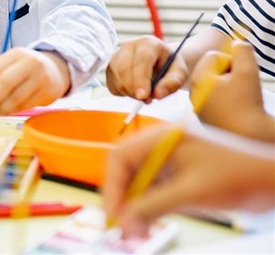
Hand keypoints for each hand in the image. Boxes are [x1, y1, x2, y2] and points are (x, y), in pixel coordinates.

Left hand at [0, 48, 68, 113]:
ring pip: (16, 97)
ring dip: (2, 108)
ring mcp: (41, 77)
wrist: (56, 70)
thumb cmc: (25, 70)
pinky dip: (14, 111)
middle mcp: (30, 63)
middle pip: (5, 83)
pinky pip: (27, 105)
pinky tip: (7, 112)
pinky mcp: (48, 91)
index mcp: (17, 54)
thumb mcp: (8, 67)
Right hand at [103, 125, 274, 238]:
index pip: (120, 157)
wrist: (271, 181)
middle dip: (121, 200)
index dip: (112, 186)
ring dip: (133, 209)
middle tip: (121, 227)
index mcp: (162, 139)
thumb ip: (154, 206)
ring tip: (135, 233)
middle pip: (126, 172)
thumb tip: (125, 221)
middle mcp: (161, 148)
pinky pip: (153, 194)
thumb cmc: (238, 175)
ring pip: (138, 186)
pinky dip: (147, 211)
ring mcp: (170, 164)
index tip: (114, 212)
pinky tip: (146, 226)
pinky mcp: (178, 179)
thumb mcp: (191, 192)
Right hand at [106, 36, 188, 100]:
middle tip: (147, 99)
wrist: (160, 63)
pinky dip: (123, 92)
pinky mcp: (109, 67)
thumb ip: (172, 83)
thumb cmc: (170, 67)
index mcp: (148, 43)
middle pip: (124, 69)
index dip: (141, 79)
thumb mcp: (179, 73)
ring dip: (129, 92)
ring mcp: (116, 55)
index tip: (143, 96)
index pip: (141, 59)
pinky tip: (134, 89)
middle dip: (134, 89)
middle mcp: (129, 46)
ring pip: (116, 78)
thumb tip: (156, 95)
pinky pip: (111, 85)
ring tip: (144, 93)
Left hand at [192, 41, 274, 141]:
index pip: (213, 56)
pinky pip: (218, 99)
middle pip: (214, 70)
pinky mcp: (207, 117)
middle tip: (241, 86)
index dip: (231, 61)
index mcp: (198, 80)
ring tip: (241, 98)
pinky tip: (238, 108)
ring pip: (217, 84)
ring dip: (231, 86)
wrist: (250, 136)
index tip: (240, 75)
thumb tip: (237, 43)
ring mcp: (200, 106)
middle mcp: (194, 92)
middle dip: (230, 73)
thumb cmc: (248, 103)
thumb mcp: (248, 71)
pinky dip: (230, 100)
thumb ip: (242, 51)